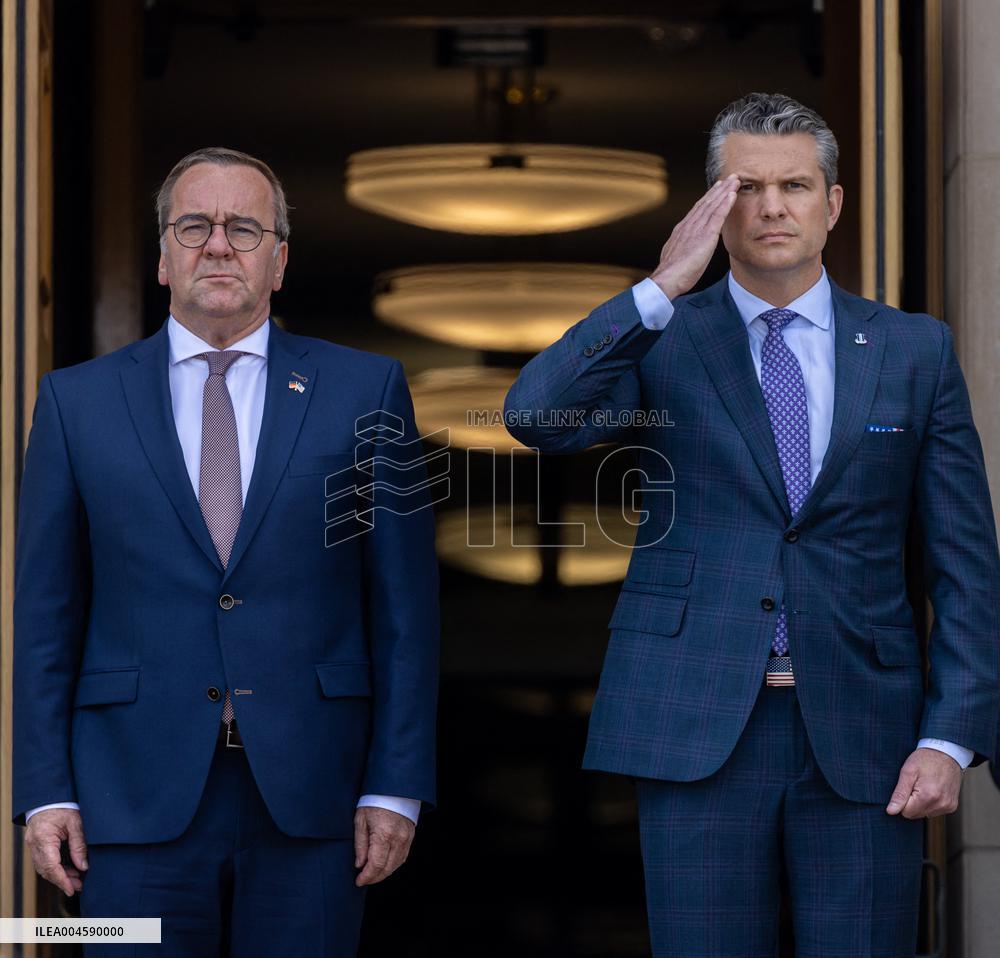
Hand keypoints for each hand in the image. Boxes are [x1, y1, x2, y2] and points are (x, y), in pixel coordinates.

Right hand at [24, 808, 88, 895]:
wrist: (50, 795)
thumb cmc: (64, 805)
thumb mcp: (76, 822)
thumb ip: (79, 845)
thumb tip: (83, 866)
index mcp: (43, 838)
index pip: (51, 866)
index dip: (62, 880)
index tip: (72, 889)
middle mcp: (34, 844)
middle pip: (46, 870)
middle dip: (62, 880)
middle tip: (78, 886)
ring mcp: (33, 844)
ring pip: (44, 867)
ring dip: (59, 875)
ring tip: (76, 880)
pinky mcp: (36, 844)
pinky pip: (44, 860)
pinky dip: (55, 867)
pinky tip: (68, 869)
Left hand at [353, 806, 414, 886]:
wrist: (393, 788)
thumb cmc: (374, 801)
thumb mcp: (360, 820)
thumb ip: (360, 845)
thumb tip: (359, 865)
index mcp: (384, 834)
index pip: (376, 865)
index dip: (367, 877)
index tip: (359, 881)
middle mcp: (398, 838)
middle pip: (387, 868)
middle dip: (374, 877)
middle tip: (363, 879)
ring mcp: (406, 838)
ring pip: (396, 865)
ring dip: (384, 872)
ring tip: (372, 873)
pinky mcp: (410, 836)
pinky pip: (402, 856)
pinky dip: (393, 864)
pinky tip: (384, 864)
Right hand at [649, 174, 739, 299]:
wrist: (668, 278)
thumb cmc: (672, 274)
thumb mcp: (676, 257)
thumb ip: (682, 249)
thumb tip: (684, 250)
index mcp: (682, 230)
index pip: (698, 210)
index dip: (708, 198)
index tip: (717, 188)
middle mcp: (689, 225)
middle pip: (706, 203)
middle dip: (719, 189)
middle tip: (730, 177)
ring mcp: (697, 229)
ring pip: (712, 205)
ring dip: (725, 191)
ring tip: (735, 180)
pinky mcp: (705, 235)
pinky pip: (717, 215)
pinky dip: (725, 203)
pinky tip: (732, 194)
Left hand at [886, 747, 962, 818]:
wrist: (946, 753)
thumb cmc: (925, 759)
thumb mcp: (907, 772)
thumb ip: (899, 794)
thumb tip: (891, 811)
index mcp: (927, 796)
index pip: (906, 812)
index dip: (902, 800)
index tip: (907, 787)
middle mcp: (940, 804)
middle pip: (915, 815)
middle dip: (911, 802)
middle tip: (915, 785)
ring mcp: (948, 806)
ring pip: (925, 814)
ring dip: (921, 803)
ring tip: (924, 785)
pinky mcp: (952, 806)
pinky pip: (935, 811)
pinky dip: (930, 803)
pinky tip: (932, 789)